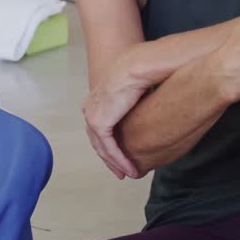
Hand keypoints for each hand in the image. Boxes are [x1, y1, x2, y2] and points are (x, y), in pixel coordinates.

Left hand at [82, 57, 149, 180]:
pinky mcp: (99, 123)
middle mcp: (90, 107)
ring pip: (103, 147)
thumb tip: (149, 112)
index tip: (123, 156)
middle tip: (124, 172)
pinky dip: (119, 160)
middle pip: (98, 140)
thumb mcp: (137, 92)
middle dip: (111, 158)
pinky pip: (109, 148)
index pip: (101, 128)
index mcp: (96, 99)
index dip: (112, 144)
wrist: (139, 66)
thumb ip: (137, 105)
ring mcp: (92, 115)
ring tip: (129, 173)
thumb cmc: (143, 73)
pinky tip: (130, 169)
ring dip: (116, 163)